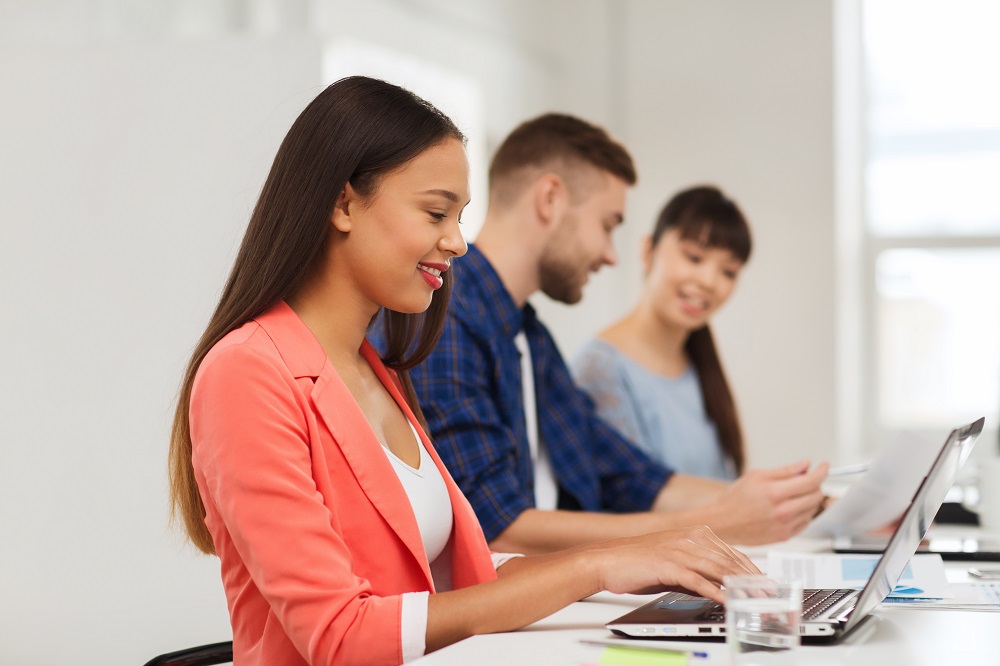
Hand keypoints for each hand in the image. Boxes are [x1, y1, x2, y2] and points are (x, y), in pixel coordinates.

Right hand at [591, 526, 759, 603]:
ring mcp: (680, 550)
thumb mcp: (673, 564)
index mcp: (693, 534)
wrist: (606, 559)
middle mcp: (690, 539)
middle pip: (730, 561)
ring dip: (740, 587)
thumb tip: (718, 588)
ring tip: (756, 601)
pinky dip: (715, 591)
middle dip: (752, 581)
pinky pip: (698, 580)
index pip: (731, 553)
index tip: (766, 585)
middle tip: (768, 597)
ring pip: (718, 569)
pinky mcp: (669, 564)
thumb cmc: (636, 563)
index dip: (751, 571)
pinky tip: (727, 601)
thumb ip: (697, 572)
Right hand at [713, 460, 828, 544]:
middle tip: (808, 479)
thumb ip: (785, 471)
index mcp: (775, 493)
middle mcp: (783, 511)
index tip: (824, 467)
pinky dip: (804, 512)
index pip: (811, 481)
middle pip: (816, 496)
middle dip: (816, 485)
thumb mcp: (757, 476)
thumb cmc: (734, 500)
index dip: (821, 472)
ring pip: (813, 510)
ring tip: (794, 494)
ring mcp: (785, 526)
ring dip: (810, 499)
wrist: (722, 523)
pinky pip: (805, 522)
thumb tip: (804, 465)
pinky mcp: (785, 536)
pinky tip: (791, 507)